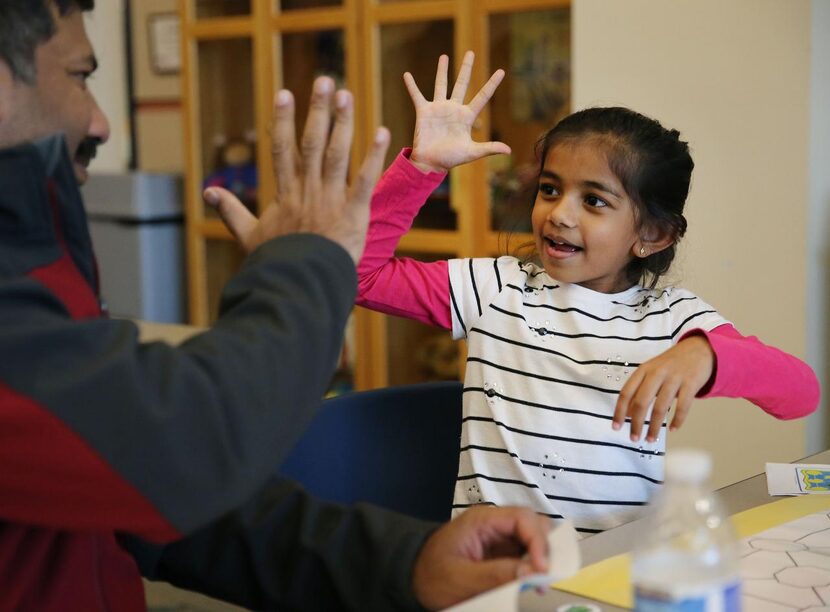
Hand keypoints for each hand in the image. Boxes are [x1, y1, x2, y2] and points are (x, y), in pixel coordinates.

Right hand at [204, 76, 390, 263]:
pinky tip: (381, 133)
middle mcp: (307, 190)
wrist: (300, 286)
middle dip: (317, 111)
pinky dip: (372, 156)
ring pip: (336, 155)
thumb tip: (208, 191)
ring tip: (346, 96)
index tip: (285, 93)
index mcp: (285, 194)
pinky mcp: (353, 214)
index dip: (283, 120)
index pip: (283, 150)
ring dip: (342, 124)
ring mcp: (330, 200)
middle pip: (311, 144)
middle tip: (325, 82)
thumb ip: (231, 211)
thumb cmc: (277, 262)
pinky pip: (364, 180)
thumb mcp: (249, 236)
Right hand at [405, 51, 509, 173]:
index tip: (502, 71)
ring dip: (442, 70)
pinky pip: (417, 95)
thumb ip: (489, 148)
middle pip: (462, 84)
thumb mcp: (472, 152)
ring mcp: (438, 109)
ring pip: (441, 85)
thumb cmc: (451, 159)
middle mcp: (453, 109)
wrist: (430, 163)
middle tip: (470, 52)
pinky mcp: (424, 112)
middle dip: (466, 68)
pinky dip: (411, 86)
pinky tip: (406, 75)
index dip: (492, 84)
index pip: (482, 97)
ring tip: (444, 56)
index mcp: (466, 117)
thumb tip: (509, 150)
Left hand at [412, 506, 550, 610]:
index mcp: (482, 520)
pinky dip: (532, 567)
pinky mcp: (500, 553)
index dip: (539, 541)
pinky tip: (531, 583)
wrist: (412, 579)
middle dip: (544, 548)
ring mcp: (498, 538)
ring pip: (532, 539)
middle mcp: (494, 524)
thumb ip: (496, 575)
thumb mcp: (461, 579)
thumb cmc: (431, 575)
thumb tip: (532, 572)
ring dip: (541, 558)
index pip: (523, 518)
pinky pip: (524, 555)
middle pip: (533, 525)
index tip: (542, 568)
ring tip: (539, 582)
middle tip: (545, 576)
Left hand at [612, 334, 715, 442]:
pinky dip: (677, 420)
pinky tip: (672, 429)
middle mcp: (657, 373)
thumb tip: (627, 414)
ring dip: (654, 427)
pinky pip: (683, 406)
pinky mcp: (691, 382)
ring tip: (651, 439)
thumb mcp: (651, 372)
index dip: (619, 411)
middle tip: (634, 438)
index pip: (626, 393)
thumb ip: (639, 390)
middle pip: (641, 402)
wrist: (699, 349)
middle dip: (636, 423)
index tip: (615, 427)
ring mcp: (674, 377)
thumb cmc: (670, 365)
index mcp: (643, 370)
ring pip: (661, 407)